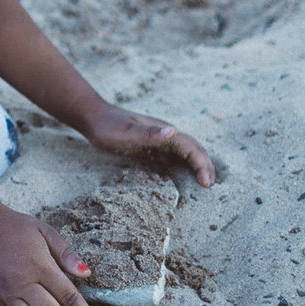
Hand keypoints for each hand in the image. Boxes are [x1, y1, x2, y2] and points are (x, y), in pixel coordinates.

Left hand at [84, 105, 216, 187]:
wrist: (94, 119)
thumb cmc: (108, 126)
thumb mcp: (126, 132)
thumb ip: (148, 133)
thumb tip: (173, 131)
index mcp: (164, 131)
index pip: (190, 147)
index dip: (201, 164)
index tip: (206, 183)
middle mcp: (165, 137)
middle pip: (192, 151)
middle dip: (204, 166)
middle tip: (210, 186)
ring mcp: (158, 144)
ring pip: (183, 157)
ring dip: (195, 169)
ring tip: (203, 186)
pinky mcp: (151, 151)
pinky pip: (170, 162)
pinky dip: (180, 172)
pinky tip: (181, 184)